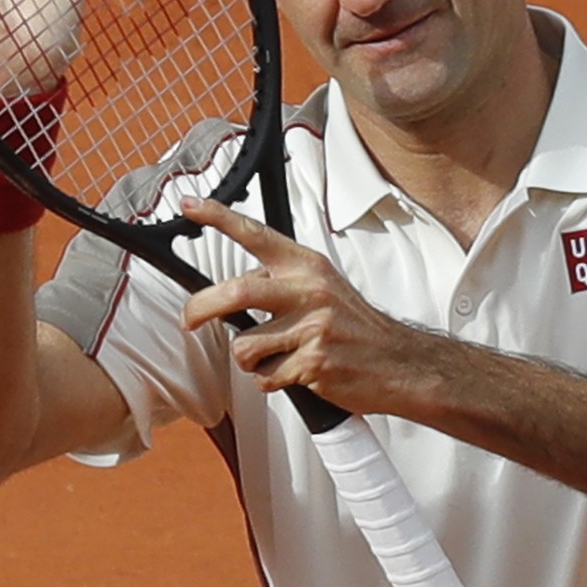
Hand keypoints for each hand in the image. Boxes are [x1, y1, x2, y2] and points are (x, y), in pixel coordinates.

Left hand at [180, 198, 432, 413]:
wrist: (398, 361)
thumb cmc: (354, 326)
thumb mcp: (323, 288)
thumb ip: (282, 284)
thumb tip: (231, 293)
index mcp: (307, 266)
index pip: (256, 234)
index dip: (219, 217)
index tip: (189, 206)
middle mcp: (309, 290)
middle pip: (237, 291)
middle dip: (201, 308)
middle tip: (189, 320)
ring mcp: (312, 327)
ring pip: (245, 345)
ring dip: (249, 359)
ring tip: (272, 357)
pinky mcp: (314, 362)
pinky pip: (266, 376)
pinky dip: (271, 381)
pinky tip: (294, 374)